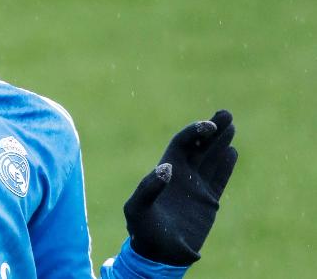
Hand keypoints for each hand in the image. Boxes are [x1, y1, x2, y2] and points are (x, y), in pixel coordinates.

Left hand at [124, 110, 237, 265]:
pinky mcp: (208, 201)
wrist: (159, 254)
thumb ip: (148, 189)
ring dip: (221, 142)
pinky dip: (225, 165)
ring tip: (232, 125)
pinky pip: (218, 178)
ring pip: (211, 158)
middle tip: (226, 113)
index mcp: (164, 171)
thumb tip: (166, 168)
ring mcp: (196, 187)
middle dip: (212, 129)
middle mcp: (181, 175)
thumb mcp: (137, 209)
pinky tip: (232, 151)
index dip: (194, 133)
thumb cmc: (143, 231)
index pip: (181, 144)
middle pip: (199, 146)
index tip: (209, 126)